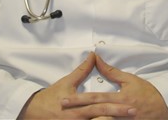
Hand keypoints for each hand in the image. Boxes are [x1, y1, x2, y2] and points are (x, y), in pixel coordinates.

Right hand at [18, 53, 136, 118]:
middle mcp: (78, 119)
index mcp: (78, 106)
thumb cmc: (51, 97)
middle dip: (118, 117)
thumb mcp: (67, 82)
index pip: (100, 106)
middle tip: (134, 114)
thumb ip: (82, 71)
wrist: (33, 112)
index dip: (116, 107)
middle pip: (101, 118)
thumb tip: (93, 55)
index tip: (131, 106)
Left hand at [61, 55, 167, 119]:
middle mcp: (119, 112)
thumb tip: (97, 59)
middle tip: (62, 110)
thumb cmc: (148, 95)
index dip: (79, 99)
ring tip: (72, 119)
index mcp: (120, 98)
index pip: (95, 98)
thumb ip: (112, 72)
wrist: (165, 112)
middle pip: (94, 113)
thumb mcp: (131, 80)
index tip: (64, 99)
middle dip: (77, 112)